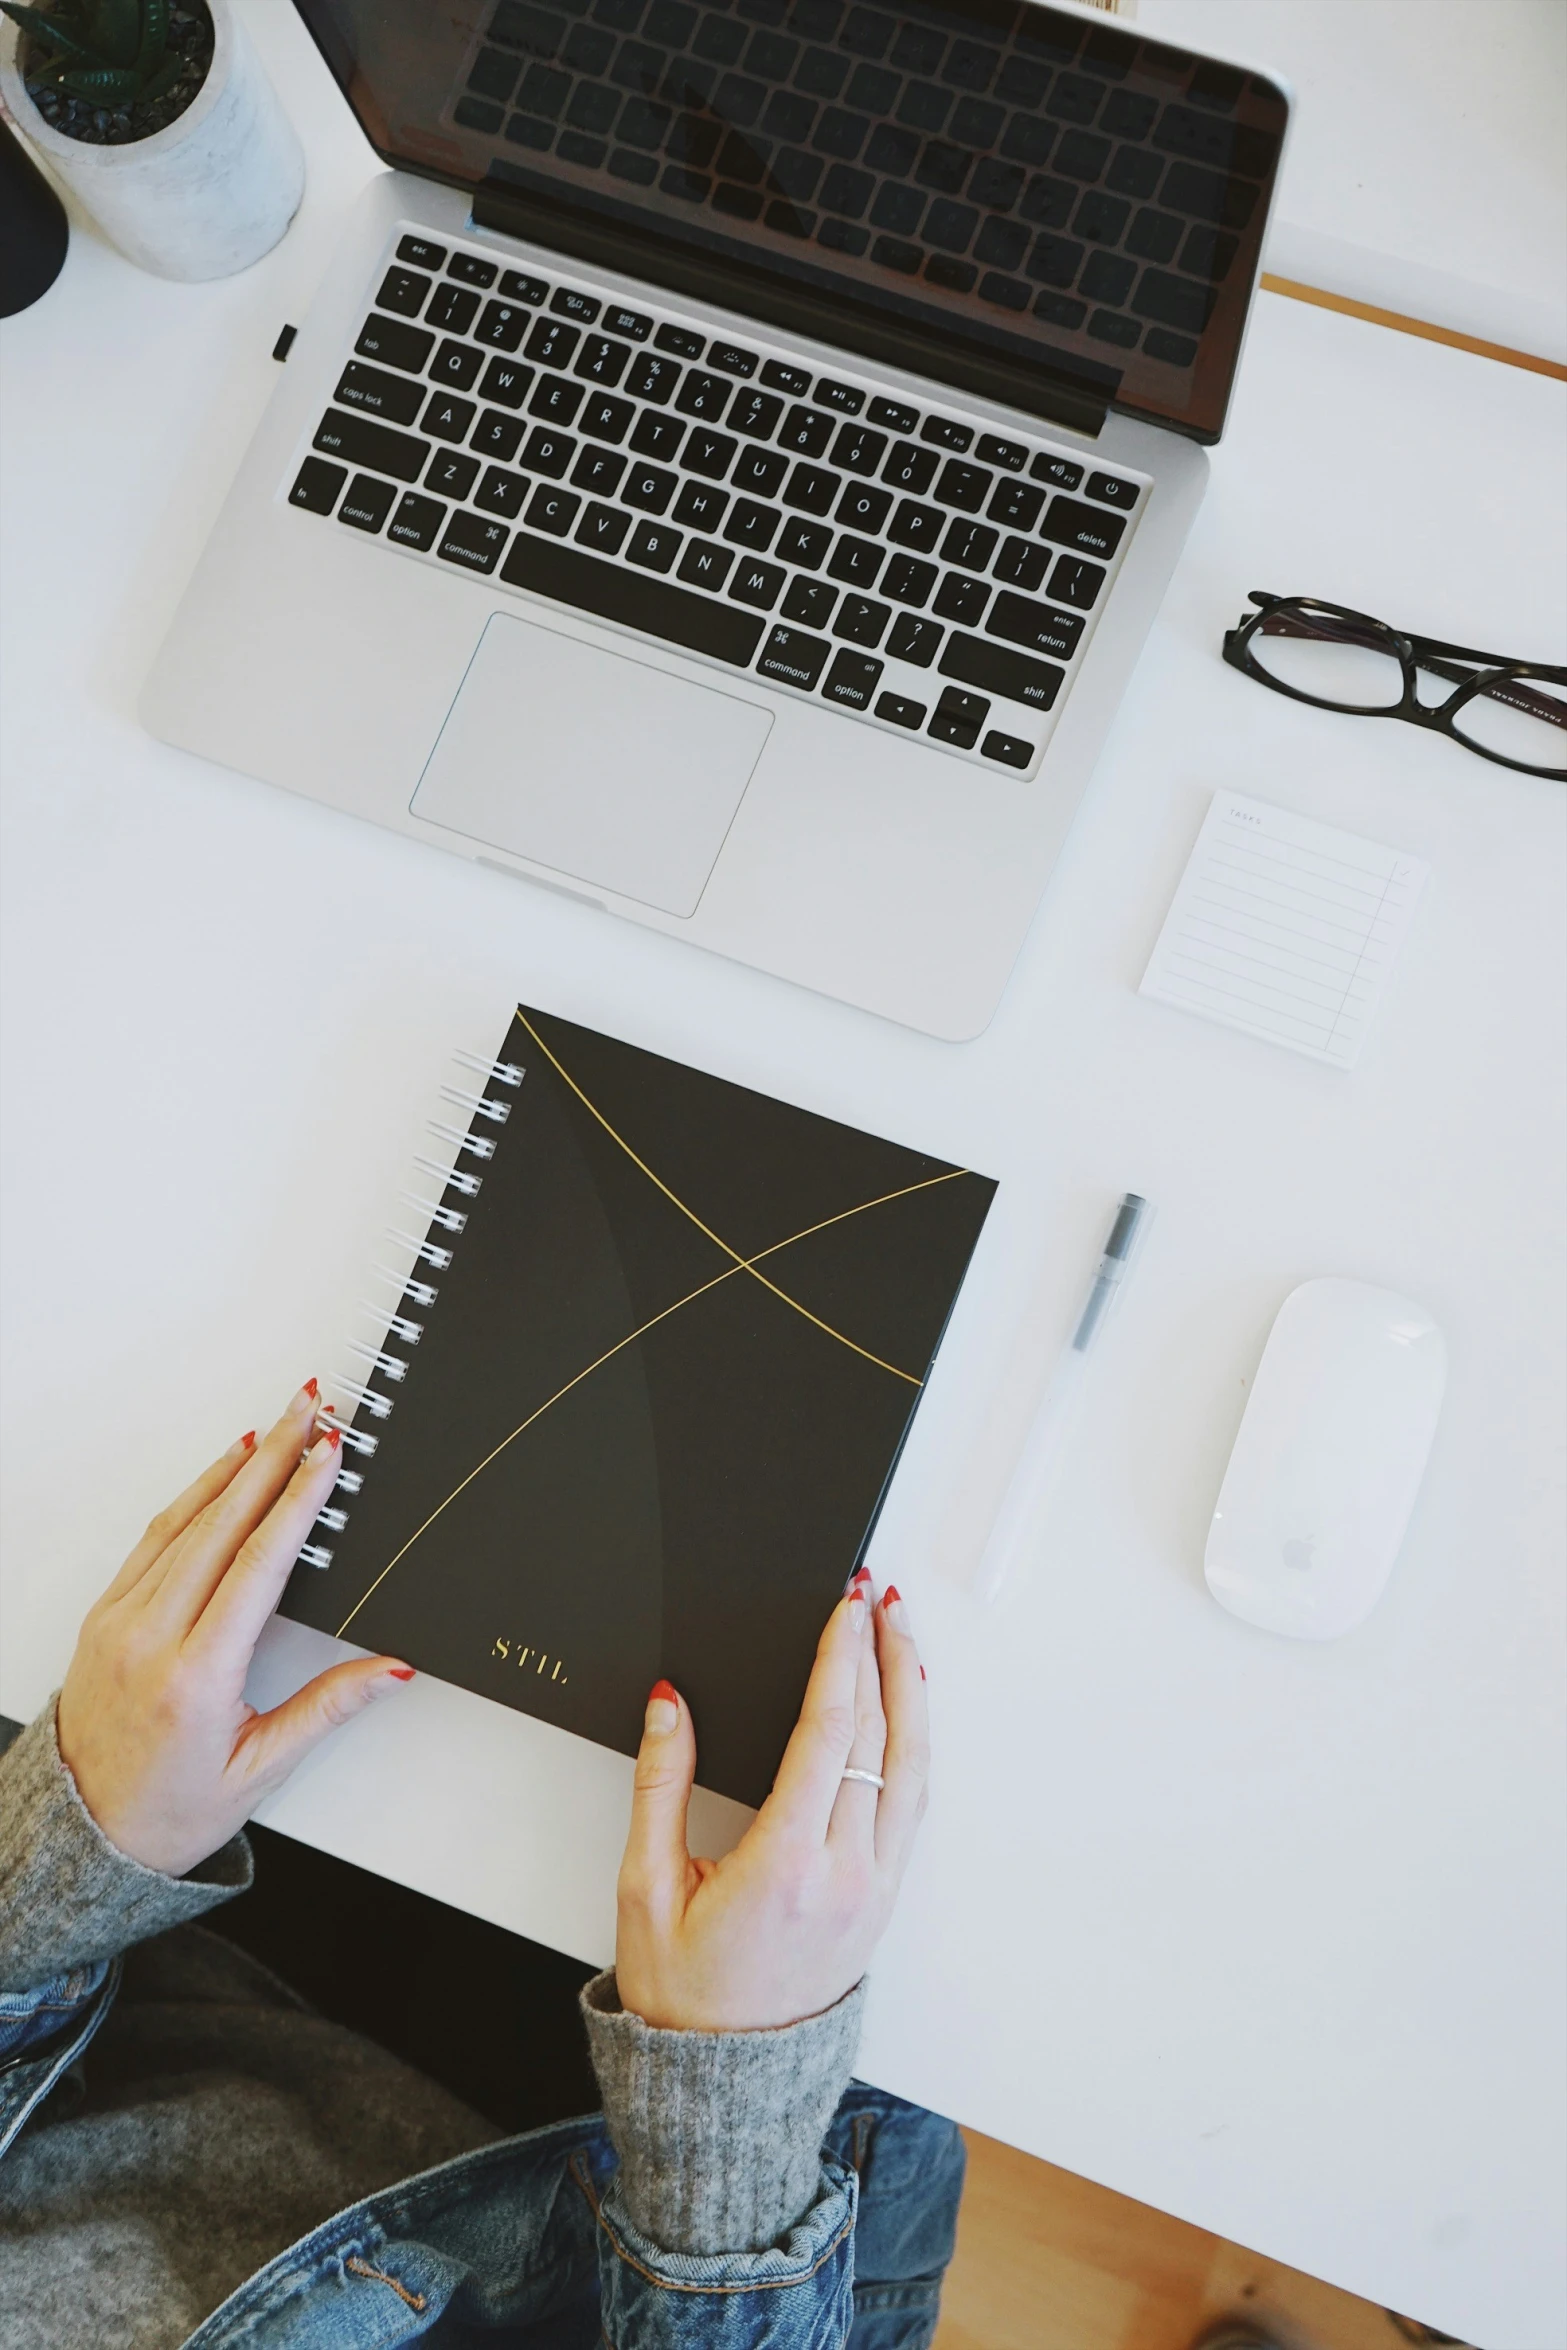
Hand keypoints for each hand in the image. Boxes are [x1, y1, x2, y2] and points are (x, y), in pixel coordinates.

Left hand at [56, 1383, 413, 1875]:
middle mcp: (151, 1637)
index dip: (299, 1502)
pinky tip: (222, 1470)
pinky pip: (154, 1538)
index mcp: (195, 1675)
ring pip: (185, 1521)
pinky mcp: (105, 1615)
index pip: (258, 1564)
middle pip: (224, 1524)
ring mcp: (121, 1620)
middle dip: (275, 1456)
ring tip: (277, 1423)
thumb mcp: (260, 1768)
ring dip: (236, 1465)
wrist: (82, 1833)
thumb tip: (391, 1669)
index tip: (328, 1455)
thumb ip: (328, 1708)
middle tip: (310, 1406)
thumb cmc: (167, 1808)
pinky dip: (193, 1496)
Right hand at [614, 1568, 927, 2031]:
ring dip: (911, 1694)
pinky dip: (913, 1746)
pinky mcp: (883, 1901)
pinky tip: (905, 1711)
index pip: (829, 1736)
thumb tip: (671, 1703)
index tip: (843, 1608)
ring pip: (912, 1771)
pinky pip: (911, 1806)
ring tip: (901, 1634)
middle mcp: (844, 1875)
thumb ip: (659, 1786)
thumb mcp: (645, 1887)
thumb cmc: (681, 1994)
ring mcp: (873, 1890)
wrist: (725, 2084)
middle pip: (879, 1740)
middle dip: (878, 1656)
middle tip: (872, 1597)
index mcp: (783, 1867)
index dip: (840, 1661)